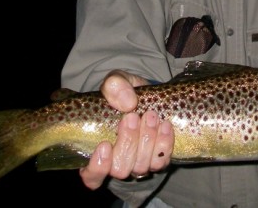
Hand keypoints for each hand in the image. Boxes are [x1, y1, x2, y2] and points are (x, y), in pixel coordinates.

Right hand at [79, 70, 174, 189]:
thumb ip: (115, 86)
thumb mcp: (116, 82)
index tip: (105, 145)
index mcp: (96, 151)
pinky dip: (164, 143)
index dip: (97, 167)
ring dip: (147, 140)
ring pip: (141, 166)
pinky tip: (165, 125)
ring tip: (150, 115)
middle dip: (128, 142)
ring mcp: (138, 164)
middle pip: (120, 168)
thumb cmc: (123, 93)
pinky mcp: (157, 160)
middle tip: (133, 116)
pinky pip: (161, 161)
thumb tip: (127, 103)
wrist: (147, 95)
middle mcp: (116, 163)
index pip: (91, 176)